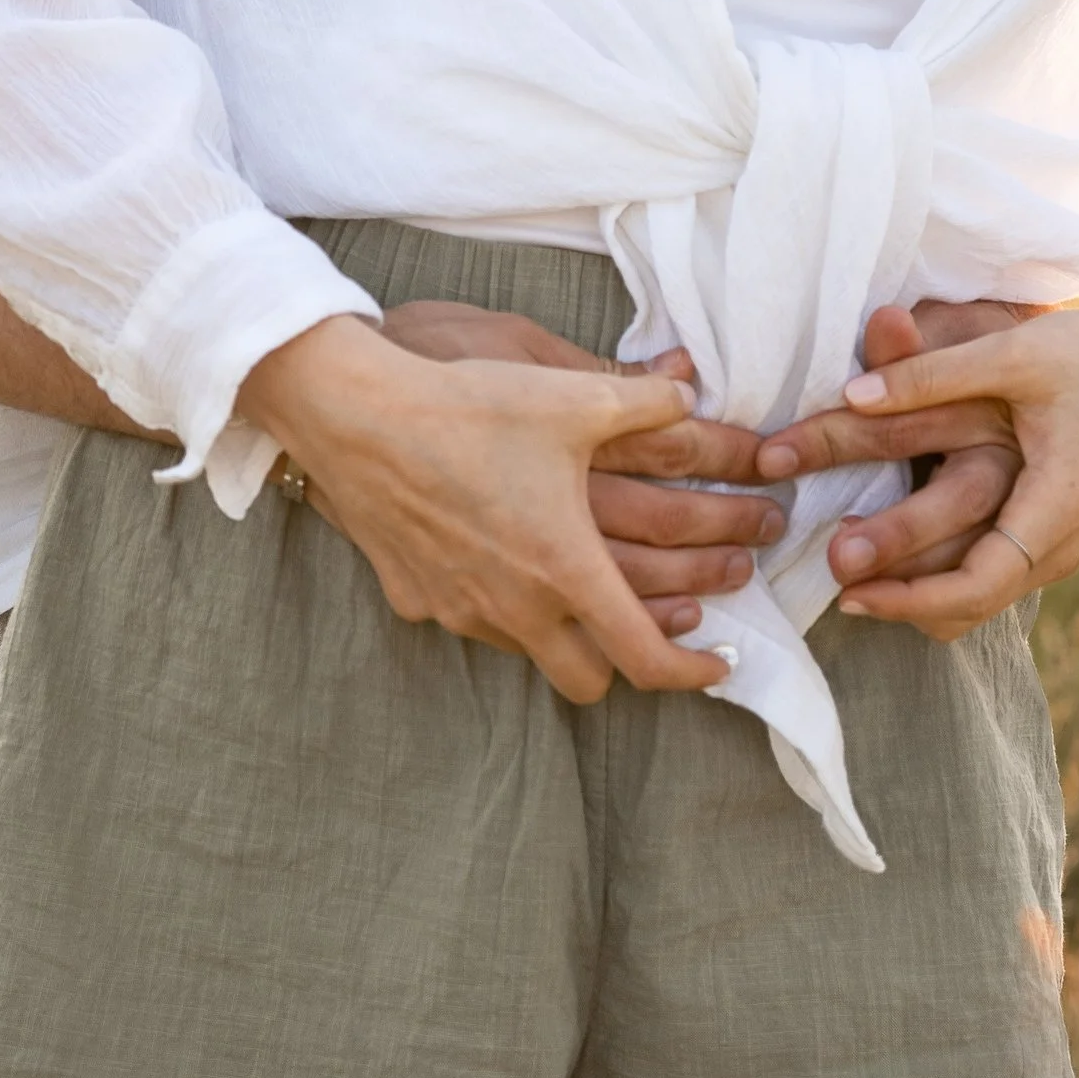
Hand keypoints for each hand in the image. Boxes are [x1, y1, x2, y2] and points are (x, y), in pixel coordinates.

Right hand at [241, 316, 733, 705]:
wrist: (359, 416)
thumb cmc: (470, 406)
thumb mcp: (574, 396)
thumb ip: (648, 401)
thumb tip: (690, 396)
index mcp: (569, 568)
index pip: (646, 659)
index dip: (693, 673)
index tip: (719, 662)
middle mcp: (517, 608)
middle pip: (591, 681)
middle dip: (627, 664)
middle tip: (650, 624)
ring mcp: (463, 610)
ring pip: (531, 654)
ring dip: (563, 635)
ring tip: (575, 586)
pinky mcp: (418, 601)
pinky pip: (473, 621)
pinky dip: (500, 606)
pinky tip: (494, 559)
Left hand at [752, 292, 1078, 641]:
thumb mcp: (1012, 353)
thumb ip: (931, 373)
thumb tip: (852, 393)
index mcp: (1054, 506)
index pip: (977, 584)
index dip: (910, 596)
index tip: (852, 590)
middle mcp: (1060, 543)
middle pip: (972, 603)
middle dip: (902, 599)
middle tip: (836, 587)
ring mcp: (1059, 546)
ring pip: (980, 600)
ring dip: (919, 593)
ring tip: (854, 580)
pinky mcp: (1049, 535)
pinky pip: (992, 579)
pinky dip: (943, 581)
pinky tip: (896, 565)